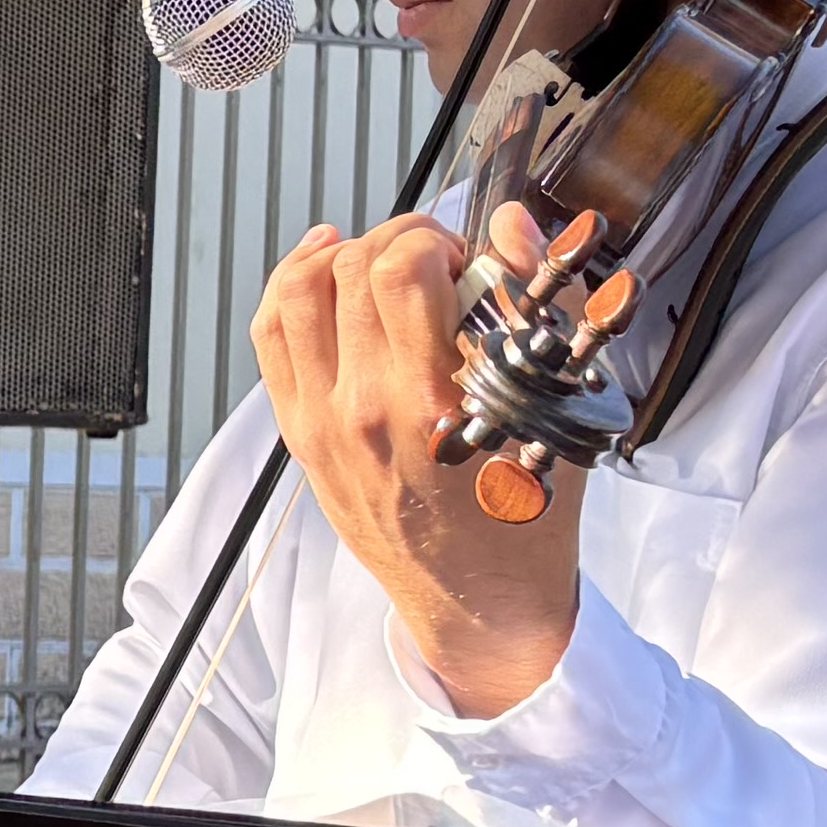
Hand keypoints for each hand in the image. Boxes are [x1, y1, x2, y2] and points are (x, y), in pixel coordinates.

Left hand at [255, 214, 582, 720]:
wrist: (479, 600)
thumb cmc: (525, 513)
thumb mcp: (555, 405)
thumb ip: (538, 303)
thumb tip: (509, 226)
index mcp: (432, 402)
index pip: (401, 271)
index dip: (435, 241)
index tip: (463, 262)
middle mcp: (365, 409)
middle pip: (350, 269)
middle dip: (397, 240)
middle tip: (434, 261)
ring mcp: (323, 422)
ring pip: (298, 291)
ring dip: (343, 255)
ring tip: (382, 261)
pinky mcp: (301, 434)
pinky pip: (272, 336)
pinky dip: (292, 286)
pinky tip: (323, 266)